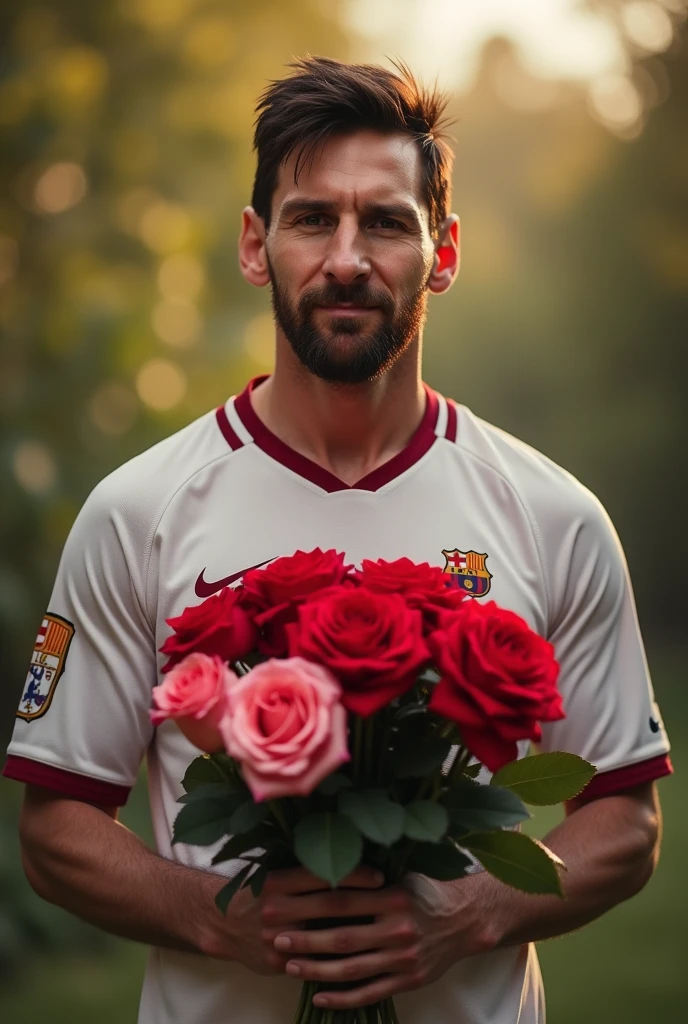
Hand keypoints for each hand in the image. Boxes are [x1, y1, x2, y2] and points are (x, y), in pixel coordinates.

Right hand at [207, 865, 384, 975]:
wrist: (220, 923)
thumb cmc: (256, 892)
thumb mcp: (274, 874)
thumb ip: (304, 873)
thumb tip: (346, 859)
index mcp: (278, 881)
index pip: (323, 874)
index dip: (354, 874)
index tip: (379, 875)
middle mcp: (277, 908)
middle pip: (329, 904)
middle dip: (364, 900)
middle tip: (391, 899)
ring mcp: (277, 939)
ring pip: (325, 937)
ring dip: (356, 932)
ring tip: (383, 926)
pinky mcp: (278, 964)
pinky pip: (314, 961)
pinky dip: (338, 958)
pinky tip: (360, 953)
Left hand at [271, 872, 495, 1009]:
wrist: (466, 920)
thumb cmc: (427, 893)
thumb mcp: (402, 876)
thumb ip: (369, 879)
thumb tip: (325, 870)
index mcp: (393, 897)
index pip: (345, 901)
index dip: (312, 906)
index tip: (287, 910)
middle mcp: (398, 929)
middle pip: (343, 938)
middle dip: (307, 941)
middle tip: (279, 941)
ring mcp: (403, 958)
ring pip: (352, 969)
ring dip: (318, 971)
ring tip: (291, 968)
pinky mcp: (408, 980)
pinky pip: (370, 993)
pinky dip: (343, 999)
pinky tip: (320, 997)